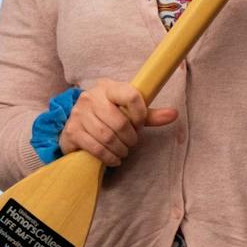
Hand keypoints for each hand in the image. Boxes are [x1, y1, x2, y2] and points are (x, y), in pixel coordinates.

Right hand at [59, 79, 178, 166]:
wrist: (75, 124)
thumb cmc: (106, 116)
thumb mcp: (127, 111)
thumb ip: (149, 114)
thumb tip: (174, 114)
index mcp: (107, 87)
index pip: (131, 95)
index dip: (140, 114)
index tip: (140, 124)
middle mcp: (91, 97)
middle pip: (119, 122)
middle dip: (130, 138)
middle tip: (132, 142)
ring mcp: (79, 114)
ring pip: (107, 137)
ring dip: (120, 149)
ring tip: (123, 151)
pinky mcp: (72, 131)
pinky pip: (96, 148)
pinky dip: (109, 157)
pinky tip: (114, 159)